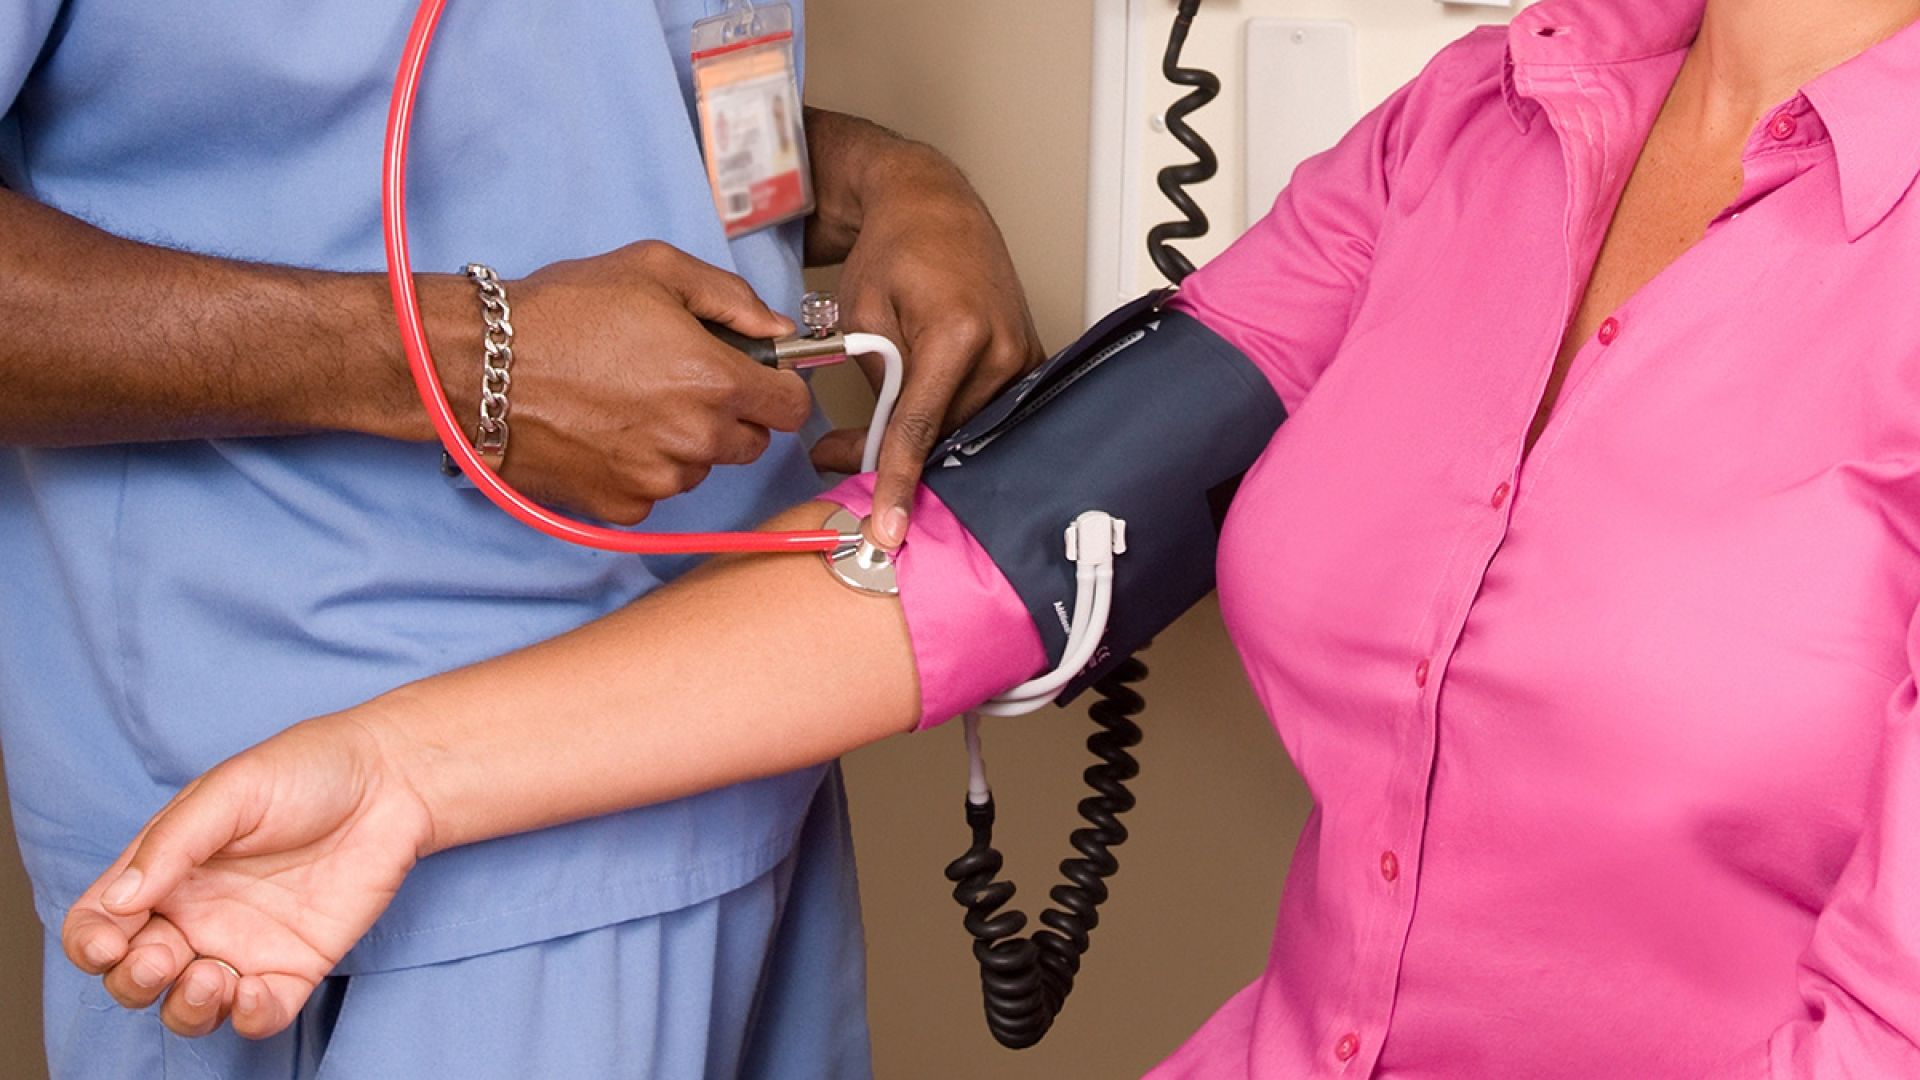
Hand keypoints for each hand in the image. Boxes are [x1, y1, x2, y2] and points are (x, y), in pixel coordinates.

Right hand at [61, 713, 432, 1039]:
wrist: (391, 782)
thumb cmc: (307, 771)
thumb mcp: (231, 791)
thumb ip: (172, 845)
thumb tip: (117, 902)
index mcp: (164, 872)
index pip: (100, 923)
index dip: (91, 943)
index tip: (110, 942)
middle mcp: (196, 916)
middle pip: (135, 976)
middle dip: (133, 982)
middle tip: (163, 959)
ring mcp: (245, 946)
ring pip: (190, 1007)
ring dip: (185, 1009)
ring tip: (212, 976)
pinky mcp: (295, 966)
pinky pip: (259, 1015)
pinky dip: (248, 1018)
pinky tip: (255, 992)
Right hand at [445, 240, 811, 525]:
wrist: (481, 365)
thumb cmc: (563, 310)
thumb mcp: (656, 270)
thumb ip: (734, 300)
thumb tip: (780, 330)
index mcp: (716, 382)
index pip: (793, 409)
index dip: (778, 389)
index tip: (756, 377)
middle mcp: (695, 440)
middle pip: (751, 443)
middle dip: (729, 415)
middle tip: (678, 382)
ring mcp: (658, 479)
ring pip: (701, 469)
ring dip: (684, 444)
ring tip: (630, 402)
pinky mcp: (621, 506)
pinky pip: (655, 492)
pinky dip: (641, 469)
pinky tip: (605, 432)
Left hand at [805, 126, 1045, 547]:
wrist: (934, 206)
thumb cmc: (895, 249)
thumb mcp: (862, 316)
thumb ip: (876, 385)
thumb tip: (876, 448)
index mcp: (958, 331)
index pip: (920, 427)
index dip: (898, 482)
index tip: (886, 527)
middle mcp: (1001, 348)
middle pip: (947, 436)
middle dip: (895, 457)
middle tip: (838, 455)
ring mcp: (1021, 356)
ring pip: (967, 430)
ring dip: (923, 439)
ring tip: (871, 430)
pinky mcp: (1028, 360)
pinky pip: (989, 412)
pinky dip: (952, 422)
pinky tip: (920, 421)